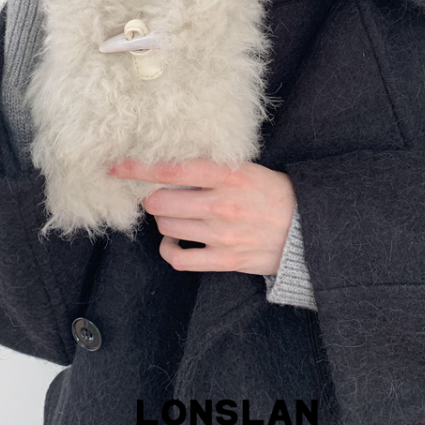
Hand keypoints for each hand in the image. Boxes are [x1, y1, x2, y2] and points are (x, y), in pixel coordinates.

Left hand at [107, 158, 296, 276]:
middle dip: (153, 197)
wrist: (307, 230)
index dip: (139, 167)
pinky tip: (175, 240)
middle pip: (160, 201)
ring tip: (175, 214)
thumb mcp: (248, 169)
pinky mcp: (225, 259)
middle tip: (160, 194)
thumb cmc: (274, 194)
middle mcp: (221, 204)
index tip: (117, 165)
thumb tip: (171, 164)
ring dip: (163, 220)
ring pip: (166, 226)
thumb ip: (213, 167)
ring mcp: (222, 235)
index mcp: (229, 175)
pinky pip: (179, 258)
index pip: (172, 168)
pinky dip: (169, 248)